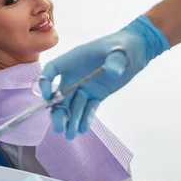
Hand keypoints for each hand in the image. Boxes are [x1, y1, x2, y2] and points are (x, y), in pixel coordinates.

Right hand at [39, 15, 169, 139]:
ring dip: (70, 120)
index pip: (51, 71)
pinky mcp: (96, 95)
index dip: (45, 83)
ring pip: (73, 106)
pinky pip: (88, 108)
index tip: (48, 96)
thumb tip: (112, 72)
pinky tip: (82, 129)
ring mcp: (84, 87)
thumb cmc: (123, 45)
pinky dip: (85, 118)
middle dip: (58, 112)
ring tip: (70, 135)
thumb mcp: (119, 50)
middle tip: (59, 128)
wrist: (135, 52)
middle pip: (60, 96)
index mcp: (73, 61)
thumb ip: (115, 60)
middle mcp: (74, 75)